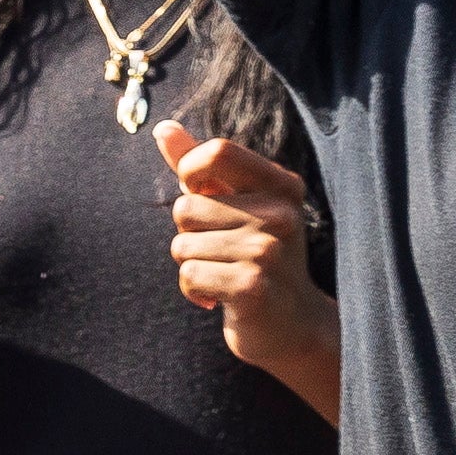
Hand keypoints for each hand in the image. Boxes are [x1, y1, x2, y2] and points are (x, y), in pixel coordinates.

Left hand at [160, 121, 336, 381]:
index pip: (218, 151)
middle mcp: (281, 214)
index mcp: (281, 185)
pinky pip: (188, 275)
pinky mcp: (252, 286)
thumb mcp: (235, 206)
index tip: (202, 195)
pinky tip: (220, 298)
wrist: (292, 327)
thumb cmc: (255, 258)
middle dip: (189, 234)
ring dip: (192, 265)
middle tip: (223, 253)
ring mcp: (268, 250)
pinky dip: (193, 291)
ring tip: (225, 275)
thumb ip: (200, 168)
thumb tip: (163, 127)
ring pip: (182, 245)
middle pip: (186, 205)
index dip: (191, 171)